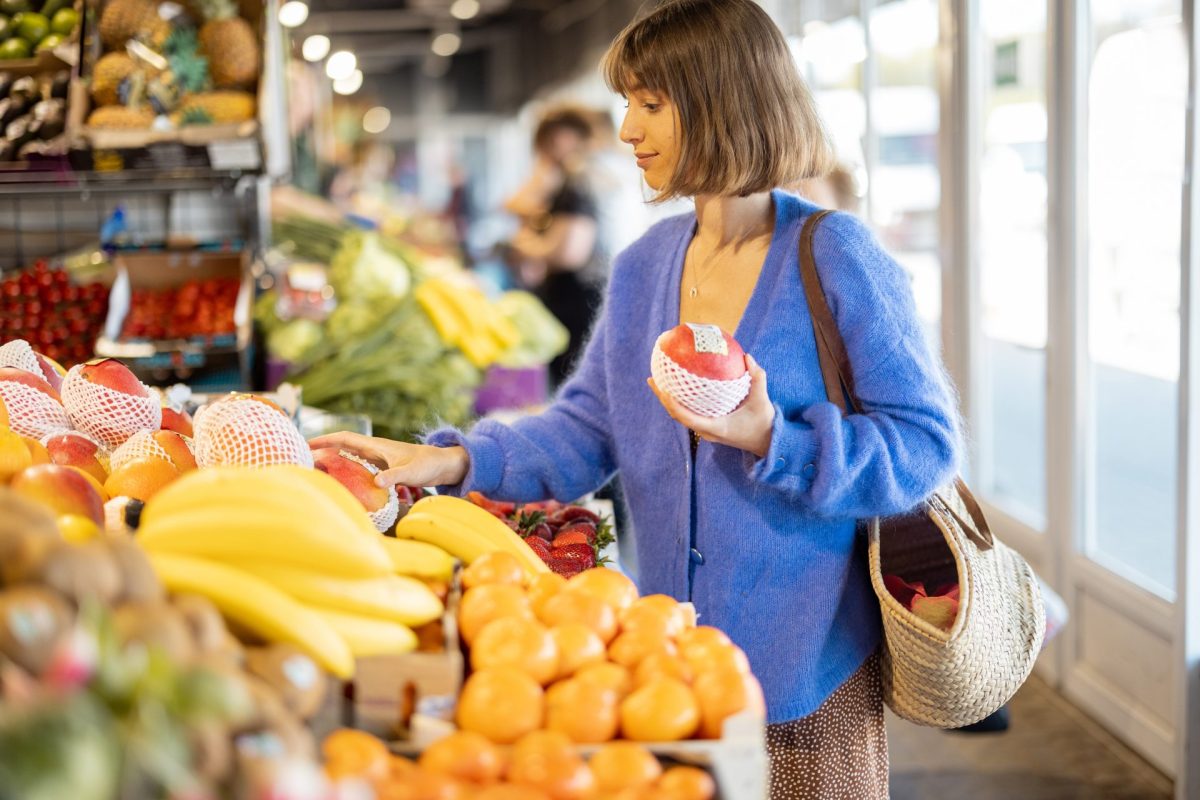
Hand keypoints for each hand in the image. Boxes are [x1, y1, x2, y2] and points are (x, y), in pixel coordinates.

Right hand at [307, 432, 469, 488]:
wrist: (444, 464)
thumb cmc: (429, 465)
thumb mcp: (411, 472)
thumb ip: (394, 477)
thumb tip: (376, 482)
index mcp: (377, 446)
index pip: (345, 439)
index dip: (326, 440)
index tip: (307, 443)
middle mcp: (374, 450)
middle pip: (342, 446)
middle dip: (323, 449)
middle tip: (302, 457)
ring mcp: (378, 458)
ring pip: (349, 456)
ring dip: (332, 460)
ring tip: (315, 469)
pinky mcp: (383, 468)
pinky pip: (358, 466)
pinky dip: (346, 470)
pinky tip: (340, 480)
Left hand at [647, 355, 775, 457]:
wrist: (767, 442)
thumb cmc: (764, 423)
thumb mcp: (762, 400)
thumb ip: (757, 378)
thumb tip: (747, 357)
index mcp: (716, 427)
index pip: (687, 418)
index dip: (673, 405)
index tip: (663, 390)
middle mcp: (707, 431)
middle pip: (677, 415)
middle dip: (663, 398)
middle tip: (653, 379)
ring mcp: (706, 430)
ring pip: (681, 415)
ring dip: (668, 400)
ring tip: (659, 381)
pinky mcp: (709, 426)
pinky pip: (689, 413)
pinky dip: (680, 401)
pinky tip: (678, 386)